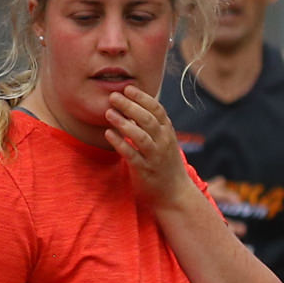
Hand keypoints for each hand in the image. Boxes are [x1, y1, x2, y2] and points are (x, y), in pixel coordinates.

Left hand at [101, 85, 191, 207]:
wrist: (175, 194)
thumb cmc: (165, 165)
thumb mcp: (163, 142)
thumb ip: (152, 127)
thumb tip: (135, 107)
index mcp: (167, 133)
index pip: (157, 110)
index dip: (142, 98)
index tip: (128, 88)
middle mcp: (163, 142)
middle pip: (147, 119)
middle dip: (130, 106)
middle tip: (114, 96)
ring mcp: (154, 157)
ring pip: (140, 136)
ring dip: (123, 123)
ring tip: (108, 113)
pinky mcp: (144, 170)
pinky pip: (131, 154)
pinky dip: (120, 143)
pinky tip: (108, 134)